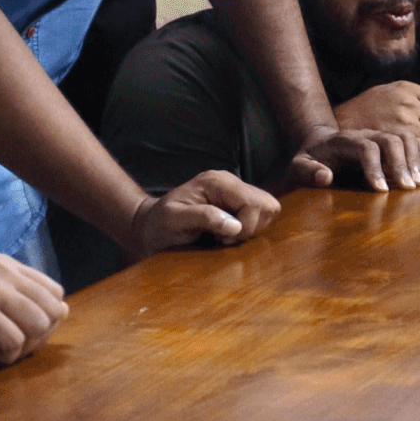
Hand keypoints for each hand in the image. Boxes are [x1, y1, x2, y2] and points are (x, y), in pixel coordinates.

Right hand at [0, 254, 67, 372]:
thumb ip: (25, 303)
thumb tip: (64, 311)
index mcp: (6, 265)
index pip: (56, 295)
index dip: (42, 321)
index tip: (12, 329)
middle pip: (54, 311)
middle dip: (35, 337)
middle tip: (2, 342)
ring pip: (39, 325)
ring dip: (18, 347)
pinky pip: (14, 342)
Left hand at [126, 171, 281, 253]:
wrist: (151, 226)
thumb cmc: (159, 224)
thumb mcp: (174, 220)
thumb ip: (203, 217)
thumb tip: (235, 226)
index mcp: (217, 182)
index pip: (253, 202)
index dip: (245, 226)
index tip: (221, 238)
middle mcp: (230, 182)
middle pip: (267, 205)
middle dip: (252, 227)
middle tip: (225, 237)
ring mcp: (235, 192)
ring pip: (268, 211)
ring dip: (252, 229)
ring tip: (225, 235)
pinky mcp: (237, 203)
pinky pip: (261, 216)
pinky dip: (250, 229)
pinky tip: (227, 234)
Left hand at [277, 122, 419, 193]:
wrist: (320, 144)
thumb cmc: (311, 159)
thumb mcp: (300, 166)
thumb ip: (308, 171)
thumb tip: (325, 177)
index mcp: (344, 140)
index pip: (366, 147)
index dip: (375, 167)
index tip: (381, 190)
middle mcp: (366, 134)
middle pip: (390, 140)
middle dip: (401, 164)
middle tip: (408, 188)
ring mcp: (380, 136)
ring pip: (405, 138)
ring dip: (415, 159)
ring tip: (419, 183)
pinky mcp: (390, 142)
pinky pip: (413, 142)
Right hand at [337, 79, 419, 144]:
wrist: (343, 121)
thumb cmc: (367, 107)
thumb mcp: (390, 90)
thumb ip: (414, 95)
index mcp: (407, 88)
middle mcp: (407, 102)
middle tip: (415, 136)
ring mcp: (402, 120)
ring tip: (406, 144)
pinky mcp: (395, 138)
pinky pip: (417, 149)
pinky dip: (413, 154)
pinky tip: (402, 151)